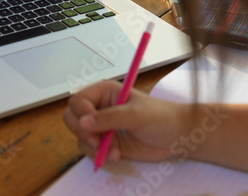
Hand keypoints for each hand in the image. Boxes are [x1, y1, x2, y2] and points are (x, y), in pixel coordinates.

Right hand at [62, 80, 188, 164]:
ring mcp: (101, 126)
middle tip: (97, 141)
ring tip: (113, 150)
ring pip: (79, 136)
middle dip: (82, 132)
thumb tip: (82, 123)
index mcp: (104, 92)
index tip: (90, 127)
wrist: (175, 137)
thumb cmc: (159, 117)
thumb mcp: (135, 115)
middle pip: (72, 117)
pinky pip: (90, 150)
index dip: (81, 114)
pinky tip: (117, 155)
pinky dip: (99, 155)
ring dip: (92, 146)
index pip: (78, 100)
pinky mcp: (105, 142)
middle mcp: (99, 107)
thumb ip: (108, 118)